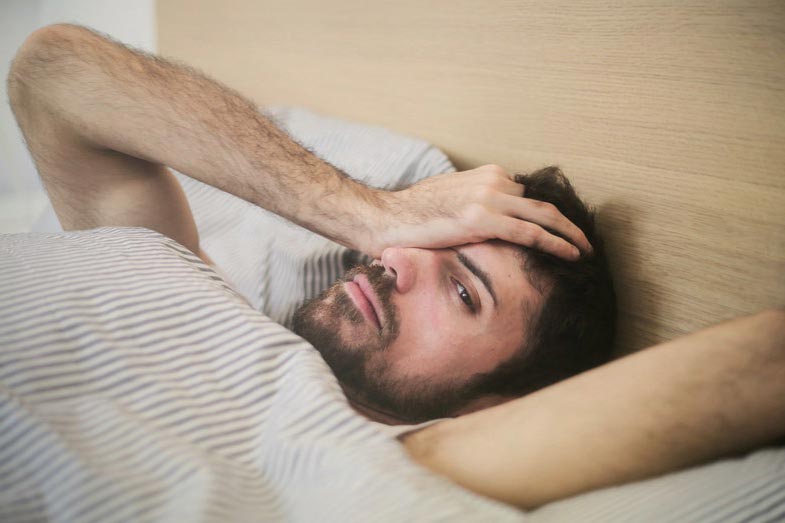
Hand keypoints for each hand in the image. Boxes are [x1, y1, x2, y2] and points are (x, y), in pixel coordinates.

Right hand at [369, 164, 591, 259]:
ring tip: (585, 250)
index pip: (529, 194)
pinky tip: (572, 255)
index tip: (564, 230)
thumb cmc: (413, 215)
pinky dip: (556, 244)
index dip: (549, 214)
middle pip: (543, 202)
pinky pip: (530, 232)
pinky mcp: (483, 220)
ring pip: (544, 215)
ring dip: (570, 234)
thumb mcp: (451, 201)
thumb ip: (476, 205)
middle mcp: (492, 181)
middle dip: (568, 223)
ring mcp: (488, 198)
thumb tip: (490, 224)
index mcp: (486, 175)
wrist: (384, 218)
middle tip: (585, 241)